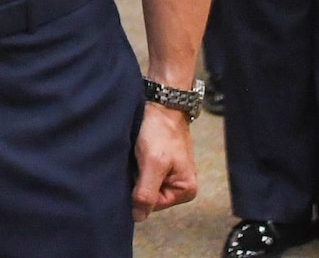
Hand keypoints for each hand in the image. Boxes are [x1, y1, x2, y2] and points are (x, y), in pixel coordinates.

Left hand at [130, 103, 198, 220]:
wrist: (161, 101)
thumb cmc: (161, 130)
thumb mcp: (154, 163)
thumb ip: (146, 193)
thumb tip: (137, 218)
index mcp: (185, 190)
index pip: (152, 206)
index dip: (138, 191)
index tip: (137, 170)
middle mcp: (178, 185)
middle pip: (147, 195)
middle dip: (136, 181)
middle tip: (136, 160)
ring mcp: (167, 173)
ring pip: (142, 183)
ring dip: (134, 171)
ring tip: (135, 155)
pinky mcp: (157, 162)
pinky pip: (141, 171)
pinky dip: (134, 164)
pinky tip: (134, 153)